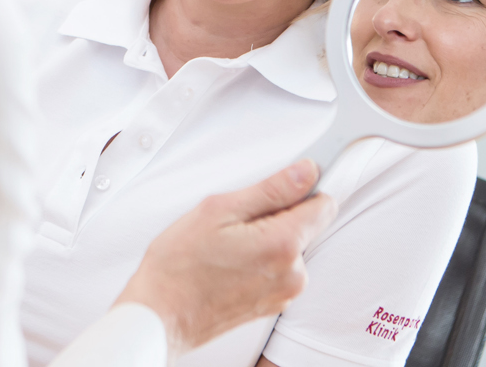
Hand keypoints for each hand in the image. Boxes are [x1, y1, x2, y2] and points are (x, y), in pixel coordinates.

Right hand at [113, 159, 336, 354]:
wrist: (161, 313)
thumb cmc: (180, 265)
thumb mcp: (219, 210)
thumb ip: (271, 189)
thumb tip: (306, 172)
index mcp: (283, 245)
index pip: (324, 204)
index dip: (304, 187)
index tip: (285, 183)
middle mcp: (292, 274)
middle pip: (305, 225)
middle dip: (277, 214)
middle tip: (236, 219)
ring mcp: (284, 293)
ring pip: (290, 246)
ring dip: (267, 238)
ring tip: (227, 244)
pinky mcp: (273, 304)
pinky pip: (278, 268)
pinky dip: (260, 259)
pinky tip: (229, 261)